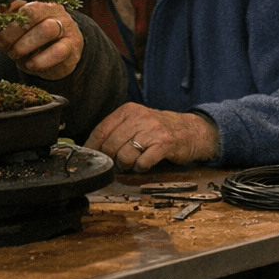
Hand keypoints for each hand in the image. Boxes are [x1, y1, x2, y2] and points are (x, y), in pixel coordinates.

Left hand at [0, 1, 81, 79]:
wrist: (64, 54)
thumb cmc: (36, 41)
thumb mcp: (17, 34)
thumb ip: (0, 30)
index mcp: (35, 2)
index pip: (15, 3)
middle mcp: (52, 10)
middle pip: (31, 12)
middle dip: (11, 31)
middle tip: (2, 46)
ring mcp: (64, 26)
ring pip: (46, 29)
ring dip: (25, 45)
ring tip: (16, 55)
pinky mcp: (72, 45)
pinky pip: (58, 50)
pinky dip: (41, 60)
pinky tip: (31, 64)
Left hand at [85, 102, 219, 171]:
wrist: (190, 130)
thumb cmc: (158, 128)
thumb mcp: (136, 121)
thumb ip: (116, 130)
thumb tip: (92, 147)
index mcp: (129, 110)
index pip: (101, 130)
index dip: (91, 147)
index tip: (88, 157)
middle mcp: (139, 117)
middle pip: (110, 145)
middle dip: (110, 159)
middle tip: (116, 163)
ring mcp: (152, 130)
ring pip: (124, 156)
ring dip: (125, 165)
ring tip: (132, 163)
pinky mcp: (164, 144)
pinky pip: (142, 163)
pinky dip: (140, 168)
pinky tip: (144, 164)